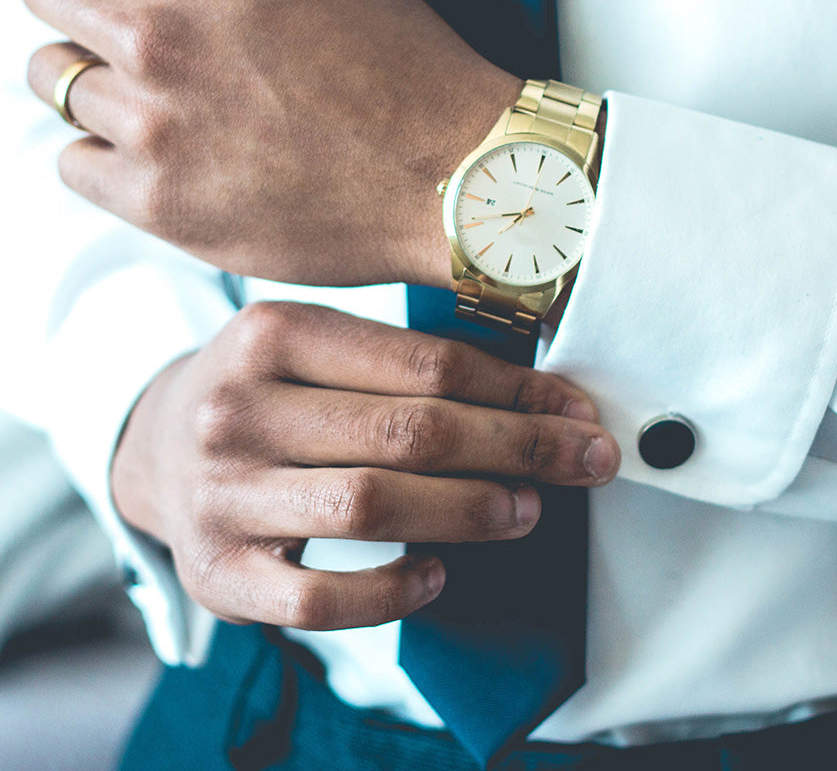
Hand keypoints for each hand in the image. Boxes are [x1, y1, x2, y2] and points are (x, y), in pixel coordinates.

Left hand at [20, 0, 522, 288]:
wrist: (452, 175)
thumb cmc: (410, 74)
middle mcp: (163, 33)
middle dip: (76, 3)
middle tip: (114, 32)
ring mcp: (155, 123)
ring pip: (53, 83)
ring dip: (94, 84)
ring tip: (150, 103)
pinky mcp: (160, 202)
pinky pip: (75, 164)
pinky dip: (103, 156)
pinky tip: (154, 156)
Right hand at [111, 302, 618, 629]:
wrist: (157, 444)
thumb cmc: (266, 390)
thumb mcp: (315, 347)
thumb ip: (406, 362)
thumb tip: (539, 398)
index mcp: (273, 333)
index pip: (424, 363)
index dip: (517, 392)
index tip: (577, 412)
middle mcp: (238, 408)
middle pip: (410, 432)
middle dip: (518, 448)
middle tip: (582, 461)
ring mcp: (222, 495)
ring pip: (373, 506)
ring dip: (470, 510)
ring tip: (526, 510)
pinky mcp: (218, 574)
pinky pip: (320, 600)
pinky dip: (393, 592)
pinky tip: (438, 572)